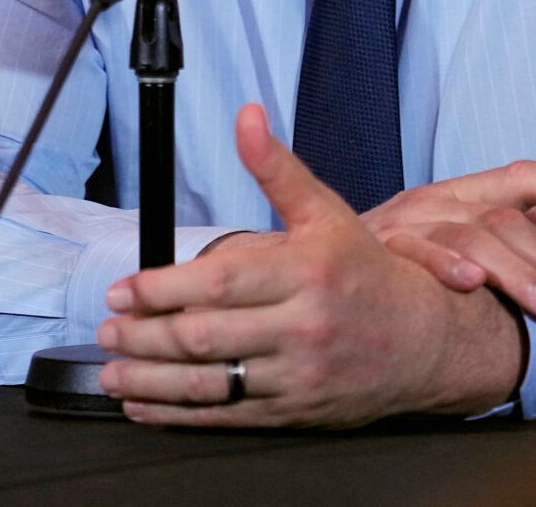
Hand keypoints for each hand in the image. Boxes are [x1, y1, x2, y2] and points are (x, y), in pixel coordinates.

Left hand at [96, 105, 522, 426]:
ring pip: (210, 385)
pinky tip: (144, 404)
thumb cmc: (366, 272)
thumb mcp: (326, 213)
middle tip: (108, 330)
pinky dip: (177, 415)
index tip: (124, 291)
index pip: (221, 283)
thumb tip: (246, 116)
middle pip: (206, 337)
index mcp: (307, 273)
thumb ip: (277, 169)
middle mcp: (303, 327)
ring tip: (113, 371)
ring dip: (150, 382)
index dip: (164, 289)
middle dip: (145, 337)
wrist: (426, 342)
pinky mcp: (294, 412)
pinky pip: (226, 418)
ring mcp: (298, 376)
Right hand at [360, 160, 535, 321]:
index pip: (519, 179)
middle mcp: (438, 200)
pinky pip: (415, 255)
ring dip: (513, 272)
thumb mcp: (464, 224)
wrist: (322, 259)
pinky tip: (470, 285)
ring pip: (471, 238)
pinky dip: (443, 266)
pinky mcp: (379, 248)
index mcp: (463, 193)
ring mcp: (408, 222)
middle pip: (505, 221)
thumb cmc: (409, 247)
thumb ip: (522, 215)